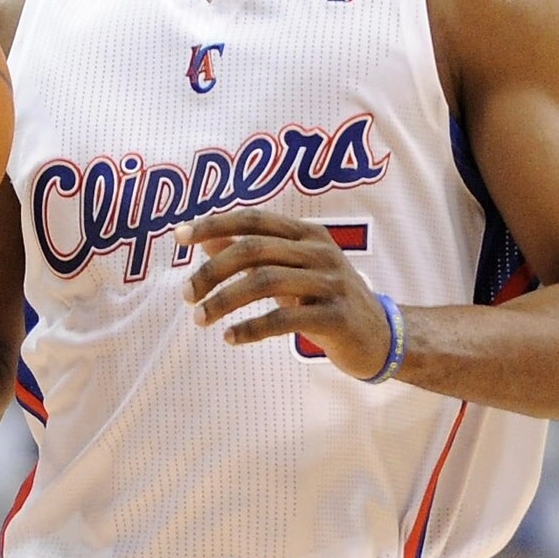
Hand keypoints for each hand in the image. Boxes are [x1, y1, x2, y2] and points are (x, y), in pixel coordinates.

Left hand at [184, 210, 397, 379]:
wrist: (379, 336)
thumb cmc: (326, 301)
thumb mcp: (291, 271)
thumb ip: (253, 253)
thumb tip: (205, 238)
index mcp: (307, 235)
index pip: (253, 220)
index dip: (214, 224)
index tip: (179, 237)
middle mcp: (319, 251)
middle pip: (253, 250)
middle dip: (212, 271)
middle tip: (186, 296)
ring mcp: (330, 282)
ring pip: (264, 281)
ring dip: (224, 301)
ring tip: (200, 319)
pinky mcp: (335, 316)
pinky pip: (284, 319)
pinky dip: (251, 328)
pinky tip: (230, 337)